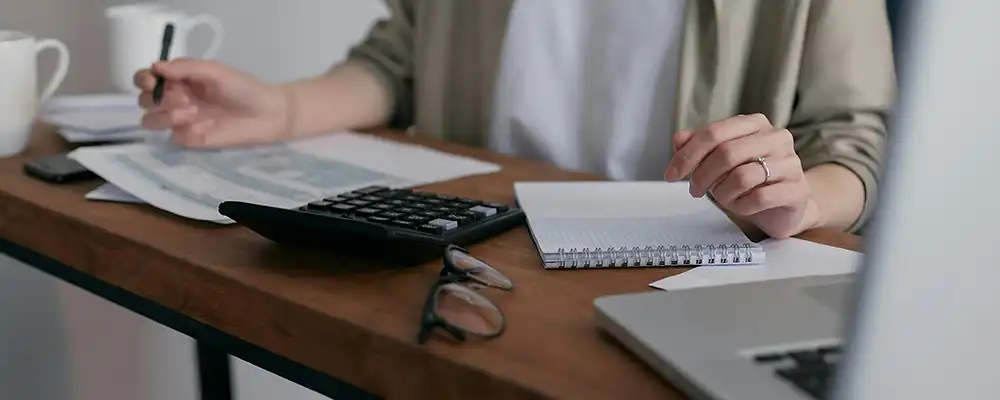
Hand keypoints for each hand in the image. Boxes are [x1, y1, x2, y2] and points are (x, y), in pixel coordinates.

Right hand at [135, 59, 289, 147]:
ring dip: (165, 115)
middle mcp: (175, 99)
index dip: (144, 79)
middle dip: (156, 98)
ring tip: (192, 111)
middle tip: (184, 97)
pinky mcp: (191, 140)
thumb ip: (186, 67)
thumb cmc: (244, 88)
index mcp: (179, 79)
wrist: (268, 114)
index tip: (153, 81)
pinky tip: (205, 127)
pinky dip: (186, 131)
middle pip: (144, 100)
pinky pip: (174, 137)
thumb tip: (156, 66)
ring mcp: (182, 121)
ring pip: (151, 121)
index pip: (146, 79)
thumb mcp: (215, 71)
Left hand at [664, 114, 819, 237]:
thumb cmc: (749, 180)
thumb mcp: (719, 162)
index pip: (714, 133)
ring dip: (723, 193)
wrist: (784, 206)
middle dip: (702, 176)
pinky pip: (760, 198)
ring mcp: (791, 163)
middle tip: (695, 190)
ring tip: (724, 198)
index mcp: (754, 124)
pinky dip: (742, 206)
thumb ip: (699, 147)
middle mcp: (776, 137)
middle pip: (726, 153)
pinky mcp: (798, 189)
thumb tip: (679, 138)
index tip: (671, 174)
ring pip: (742, 176)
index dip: (688, 155)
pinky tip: (742, 206)